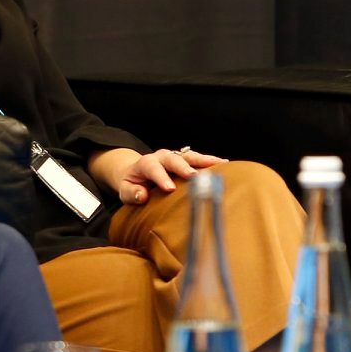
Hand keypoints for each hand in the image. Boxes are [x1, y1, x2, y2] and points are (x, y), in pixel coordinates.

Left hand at [94, 146, 226, 205]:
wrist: (136, 172)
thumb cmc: (132, 184)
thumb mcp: (125, 190)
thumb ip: (131, 193)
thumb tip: (142, 195)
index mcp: (146, 163)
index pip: (154, 169)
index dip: (161, 178)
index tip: (170, 188)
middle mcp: (162, 156)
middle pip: (175, 159)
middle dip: (185, 167)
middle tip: (194, 176)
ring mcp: (175, 156)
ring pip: (191, 156)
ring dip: (205, 160)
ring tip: (221, 164)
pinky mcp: (186, 160)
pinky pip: (199, 159)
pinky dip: (211, 162)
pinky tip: (225, 165)